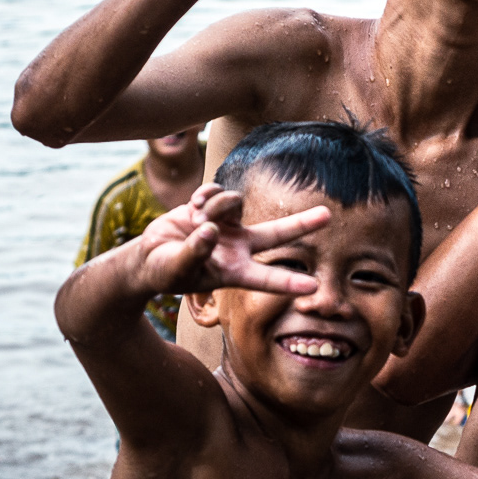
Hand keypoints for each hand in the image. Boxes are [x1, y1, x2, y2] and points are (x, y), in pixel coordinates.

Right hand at [130, 184, 328, 295]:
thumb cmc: (163, 272)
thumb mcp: (175, 268)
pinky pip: (218, 190)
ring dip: (216, 206)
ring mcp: (229, 226)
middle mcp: (239, 247)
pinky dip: (205, 195)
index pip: (266, 279)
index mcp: (234, 271)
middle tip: (329, 214)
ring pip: (235, 202)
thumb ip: (194, 252)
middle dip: (303, 223)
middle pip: (278, 234)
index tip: (314, 288)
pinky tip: (193, 206)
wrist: (148, 258)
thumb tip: (211, 230)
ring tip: (196, 220)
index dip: (289, 283)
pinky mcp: (215, 208)